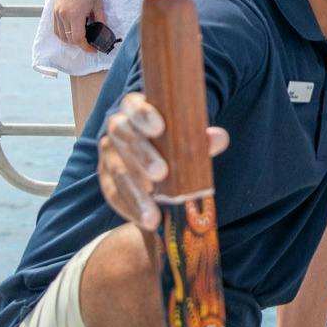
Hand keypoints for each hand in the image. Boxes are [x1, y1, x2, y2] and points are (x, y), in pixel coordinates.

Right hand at [53, 0, 105, 52]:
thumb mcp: (98, 4)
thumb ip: (100, 19)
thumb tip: (103, 31)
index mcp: (75, 15)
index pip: (78, 38)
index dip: (86, 47)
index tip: (93, 49)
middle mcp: (63, 16)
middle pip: (69, 39)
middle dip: (80, 44)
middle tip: (89, 43)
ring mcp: (57, 13)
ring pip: (61, 36)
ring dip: (70, 40)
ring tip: (81, 38)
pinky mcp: (54, 11)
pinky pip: (56, 29)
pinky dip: (63, 34)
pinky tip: (72, 31)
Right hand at [96, 93, 228, 229]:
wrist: (157, 154)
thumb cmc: (173, 138)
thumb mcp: (187, 135)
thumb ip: (200, 138)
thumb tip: (219, 138)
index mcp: (135, 109)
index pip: (134, 105)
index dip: (144, 114)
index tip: (160, 127)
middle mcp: (118, 128)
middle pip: (124, 137)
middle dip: (143, 155)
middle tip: (161, 173)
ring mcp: (110, 154)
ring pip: (117, 170)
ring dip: (136, 193)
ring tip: (154, 214)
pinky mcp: (107, 178)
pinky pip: (114, 195)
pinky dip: (131, 209)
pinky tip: (147, 222)